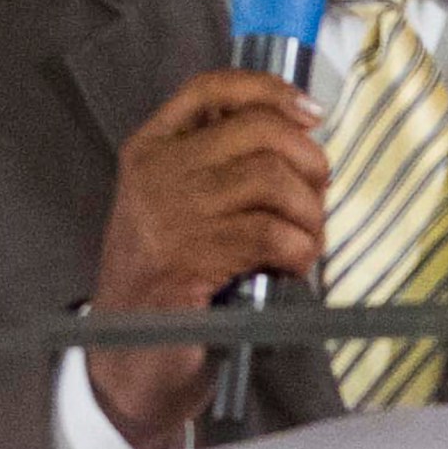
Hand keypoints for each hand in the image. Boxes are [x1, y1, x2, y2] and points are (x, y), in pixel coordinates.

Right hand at [88, 71, 328, 448]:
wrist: (130, 359)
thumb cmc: (169, 280)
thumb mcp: (184, 208)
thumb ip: (224, 167)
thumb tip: (303, 135)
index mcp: (150, 150)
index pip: (210, 89)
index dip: (270, 92)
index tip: (312, 114)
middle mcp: (155, 174)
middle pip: (258, 131)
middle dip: (309, 163)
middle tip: (317, 200)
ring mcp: (168, 217)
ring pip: (272, 180)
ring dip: (309, 213)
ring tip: (307, 241)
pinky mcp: (187, 263)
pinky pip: (271, 234)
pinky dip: (300, 250)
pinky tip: (294, 266)